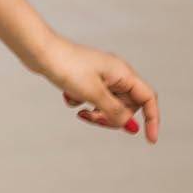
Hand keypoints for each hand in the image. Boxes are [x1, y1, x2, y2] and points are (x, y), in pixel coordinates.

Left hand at [35, 38, 160, 143]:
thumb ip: (114, 112)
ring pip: (108, 105)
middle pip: (126, 106)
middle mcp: (115, 74)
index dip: (152, 119)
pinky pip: (91, 99)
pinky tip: (67, 95)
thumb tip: (131, 127)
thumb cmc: (67, 67)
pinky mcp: (85, 79)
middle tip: (92, 117)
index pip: (147, 98)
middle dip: (111, 118)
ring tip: (79, 110)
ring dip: (95, 113)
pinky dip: (81, 102)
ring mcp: (100, 76)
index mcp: (123, 73)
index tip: (150, 140)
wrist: (40, 51)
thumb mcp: (93, 94)